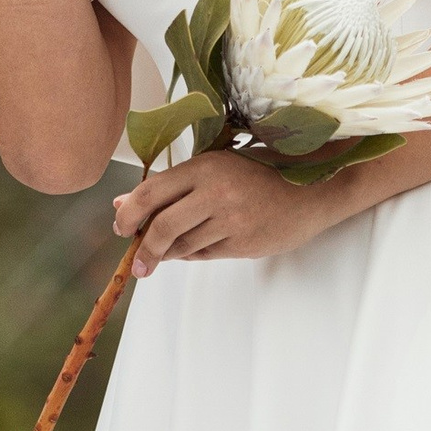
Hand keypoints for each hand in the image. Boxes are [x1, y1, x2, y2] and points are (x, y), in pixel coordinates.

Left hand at [111, 150, 346, 274]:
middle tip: (136, 263)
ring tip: (162, 254)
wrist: (311, 190)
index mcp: (203, 168)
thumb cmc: (258, 172)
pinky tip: (189, 250)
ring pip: (185, 245)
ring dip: (168, 253)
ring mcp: (232, 221)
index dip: (128, 213)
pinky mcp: (245, 244)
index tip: (119, 227)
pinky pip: (206, 255)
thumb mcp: (214, 166)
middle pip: (164, 226)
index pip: (151, 192)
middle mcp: (215, 193)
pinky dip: (192, 255)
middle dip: (144, 248)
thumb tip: (122, 203)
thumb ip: (171, 186)